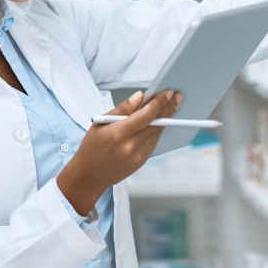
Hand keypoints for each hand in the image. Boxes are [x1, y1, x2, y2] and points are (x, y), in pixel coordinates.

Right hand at [56, 90, 183, 214]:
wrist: (89, 175)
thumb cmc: (91, 147)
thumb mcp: (100, 123)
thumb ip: (122, 109)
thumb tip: (140, 96)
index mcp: (119, 134)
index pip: (146, 115)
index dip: (159, 102)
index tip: (169, 92)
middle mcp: (131, 146)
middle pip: (156, 122)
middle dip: (168, 107)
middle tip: (179, 95)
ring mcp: (139, 155)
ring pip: (158, 131)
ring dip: (168, 117)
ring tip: (175, 104)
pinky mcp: (142, 161)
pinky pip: (154, 140)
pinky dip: (159, 128)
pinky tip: (164, 119)